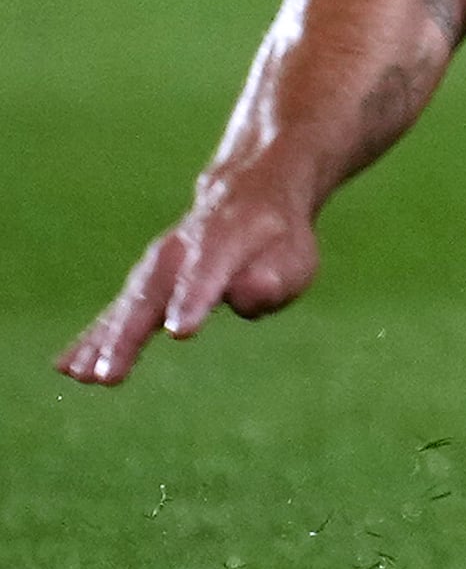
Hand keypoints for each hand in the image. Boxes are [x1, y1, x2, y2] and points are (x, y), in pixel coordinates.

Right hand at [57, 176, 318, 384]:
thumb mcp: (294, 256)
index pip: (208, 270)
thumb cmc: (280, 239)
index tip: (180, 332)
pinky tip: (67, 367)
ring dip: (103, 341)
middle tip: (109, 375)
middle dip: (129, 335)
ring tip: (82, 375)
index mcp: (225, 238)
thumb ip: (273, 278)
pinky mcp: (143, 286)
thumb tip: (248, 294)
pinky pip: (115, 313)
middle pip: (152, 294)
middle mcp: (180, 250)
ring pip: (126, 305)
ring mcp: (156, 266)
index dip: (193, 300)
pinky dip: (94, 338)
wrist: (251, 193)